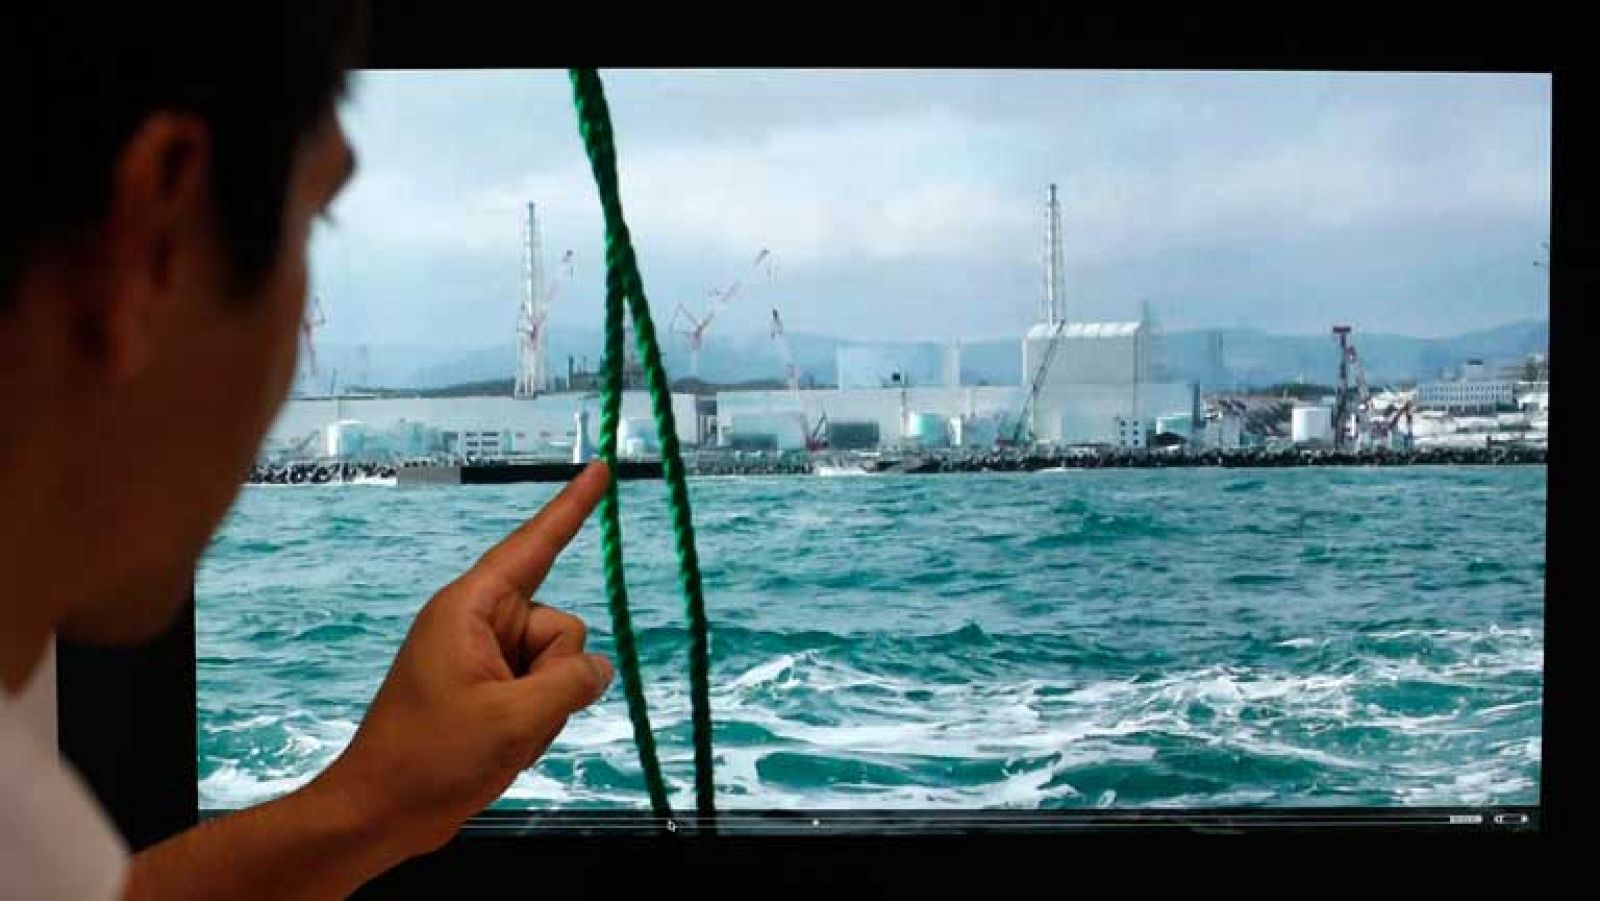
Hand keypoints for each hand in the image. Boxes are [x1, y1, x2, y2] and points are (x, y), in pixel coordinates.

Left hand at [304, 460, 615, 862]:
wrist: (380, 814)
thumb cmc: (431, 760)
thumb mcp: (514, 721)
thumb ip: (572, 683)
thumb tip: (598, 669)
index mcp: (470, 609)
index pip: (534, 546)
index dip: (572, 508)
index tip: (599, 470)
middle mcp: (479, 623)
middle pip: (560, 627)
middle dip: (555, 676)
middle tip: (511, 716)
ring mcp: (484, 658)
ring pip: (558, 666)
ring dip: (545, 708)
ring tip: (499, 737)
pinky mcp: (488, 689)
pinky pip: (542, 692)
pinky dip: (536, 722)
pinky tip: (502, 748)